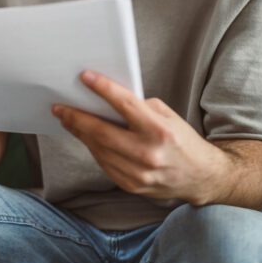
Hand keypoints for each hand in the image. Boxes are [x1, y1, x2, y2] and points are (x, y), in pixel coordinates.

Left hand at [53, 71, 227, 204]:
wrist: (201, 177)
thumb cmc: (183, 141)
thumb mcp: (168, 116)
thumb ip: (140, 107)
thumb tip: (107, 99)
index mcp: (160, 131)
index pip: (125, 105)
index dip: (103, 89)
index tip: (85, 77)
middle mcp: (148, 154)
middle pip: (102, 132)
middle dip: (76, 118)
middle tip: (60, 108)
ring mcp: (138, 174)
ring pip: (98, 149)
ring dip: (80, 133)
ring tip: (67, 120)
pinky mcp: (131, 186)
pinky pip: (104, 163)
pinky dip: (93, 148)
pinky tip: (85, 137)